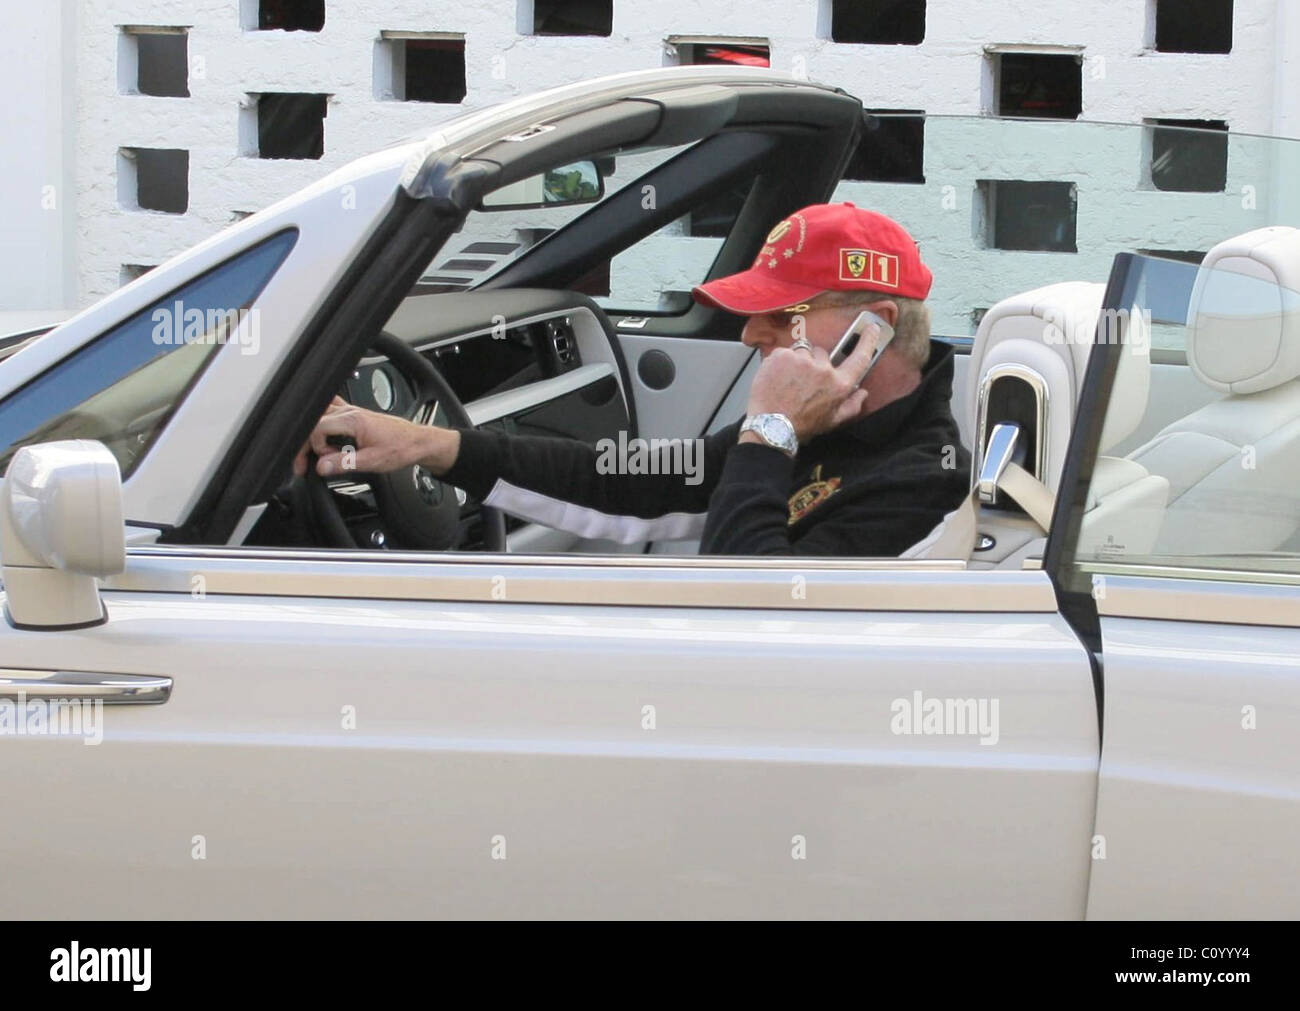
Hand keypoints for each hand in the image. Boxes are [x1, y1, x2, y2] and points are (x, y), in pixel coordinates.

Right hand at [292, 396, 459, 477]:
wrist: (417, 442)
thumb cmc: (401, 448)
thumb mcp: (372, 461)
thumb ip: (344, 463)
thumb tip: (322, 466)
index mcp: (353, 420)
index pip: (317, 428)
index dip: (315, 447)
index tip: (323, 461)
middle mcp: (351, 412)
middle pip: (314, 423)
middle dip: (306, 445)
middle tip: (303, 465)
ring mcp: (352, 412)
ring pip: (320, 418)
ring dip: (313, 436)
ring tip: (315, 456)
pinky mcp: (356, 416)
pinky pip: (332, 413)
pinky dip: (323, 425)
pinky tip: (323, 438)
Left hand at [743, 324, 879, 440]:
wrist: (771, 426)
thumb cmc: (801, 425)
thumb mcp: (832, 421)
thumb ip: (852, 406)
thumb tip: (863, 392)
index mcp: (839, 385)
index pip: (859, 358)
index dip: (868, 341)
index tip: (871, 328)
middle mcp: (823, 370)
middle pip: (822, 353)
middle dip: (814, 363)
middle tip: (803, 381)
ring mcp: (802, 360)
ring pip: (802, 351)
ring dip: (797, 361)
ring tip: (788, 381)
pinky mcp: (783, 355)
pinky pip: (785, 352)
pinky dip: (781, 362)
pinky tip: (777, 378)